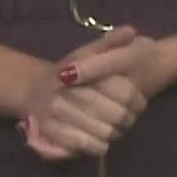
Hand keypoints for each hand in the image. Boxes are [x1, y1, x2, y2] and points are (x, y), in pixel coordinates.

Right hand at [18, 25, 161, 160]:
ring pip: (103, 131)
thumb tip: (131, 30)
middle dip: (127, 119)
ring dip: (114, 133)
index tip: (140, 103)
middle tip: (129, 119)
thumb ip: (111, 41)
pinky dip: (97, 146)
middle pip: (116, 114)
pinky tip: (102, 141)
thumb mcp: (90, 50)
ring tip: (116, 129)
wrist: (36, 89)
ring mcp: (55, 112)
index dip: (136, 100)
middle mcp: (66, 91)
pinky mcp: (48, 132)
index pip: (124, 91)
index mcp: (80, 69)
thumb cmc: (72, 69)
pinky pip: (83, 144)